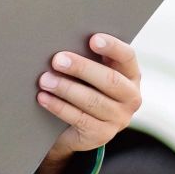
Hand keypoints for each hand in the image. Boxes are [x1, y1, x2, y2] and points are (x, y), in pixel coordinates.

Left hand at [33, 33, 142, 173]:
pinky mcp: (102, 135)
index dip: (112, 47)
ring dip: (66, 88)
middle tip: (57, 60)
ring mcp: (119, 118)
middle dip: (81, 68)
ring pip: (92, 101)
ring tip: (44, 79)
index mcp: (130, 74)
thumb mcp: (90, 73)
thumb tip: (62, 40)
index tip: (93, 38)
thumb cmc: (83, 88)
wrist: (77, 128)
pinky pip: (79, 119)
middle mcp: (131, 97)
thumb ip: (86, 58)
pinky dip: (59, 107)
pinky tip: (43, 97)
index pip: (127, 57)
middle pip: (109, 80)